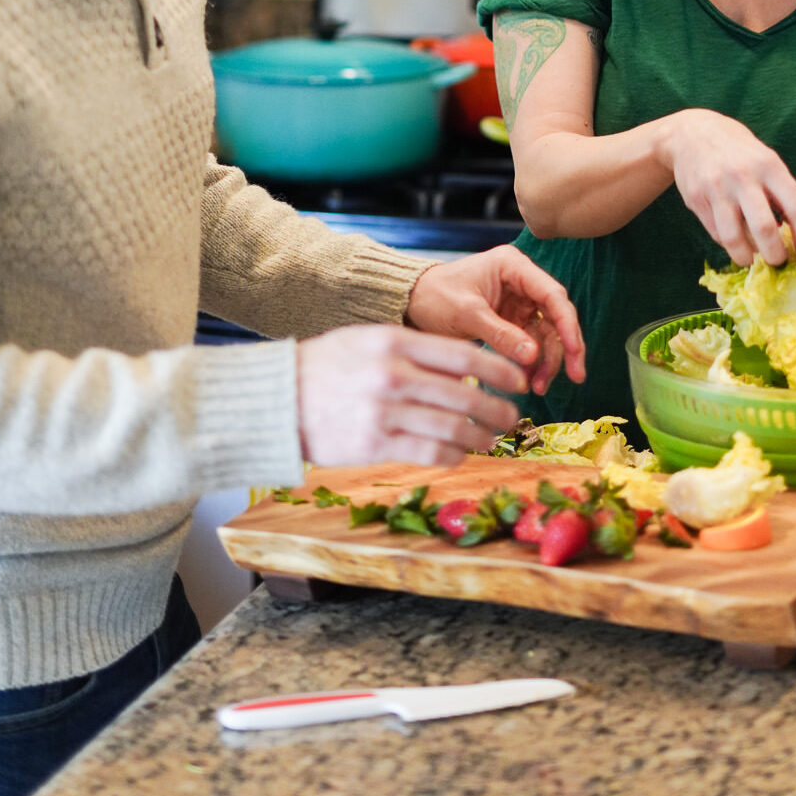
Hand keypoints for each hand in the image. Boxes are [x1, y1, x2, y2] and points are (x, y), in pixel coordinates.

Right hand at [295, 325, 526, 466]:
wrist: (279, 399)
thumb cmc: (327, 366)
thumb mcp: (367, 339)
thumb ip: (414, 348)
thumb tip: (465, 362)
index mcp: (394, 343)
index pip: (463, 356)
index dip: (498, 370)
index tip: (516, 379)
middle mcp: (392, 376)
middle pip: (465, 396)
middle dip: (498, 409)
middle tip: (512, 416)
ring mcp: (384, 414)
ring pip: (453, 429)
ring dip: (481, 437)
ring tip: (491, 439)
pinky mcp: (375, 446)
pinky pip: (430, 453)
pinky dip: (454, 455)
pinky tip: (460, 454)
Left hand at [404, 246, 586, 394]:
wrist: (411, 303)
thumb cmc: (434, 296)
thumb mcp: (466, 314)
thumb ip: (500, 333)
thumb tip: (533, 356)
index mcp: (513, 267)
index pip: (552, 294)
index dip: (567, 323)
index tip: (575, 351)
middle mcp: (521, 282)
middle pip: (556, 316)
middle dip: (565, 347)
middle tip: (576, 376)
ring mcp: (518, 302)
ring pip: (547, 333)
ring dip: (548, 360)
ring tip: (539, 386)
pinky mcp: (511, 321)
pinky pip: (531, 343)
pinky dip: (533, 362)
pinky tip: (530, 380)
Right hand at [664, 109, 795, 266]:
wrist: (692, 134)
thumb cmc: (738, 152)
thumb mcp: (765, 160)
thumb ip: (780, 192)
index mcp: (769, 166)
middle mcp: (743, 177)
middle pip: (765, 229)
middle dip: (776, 255)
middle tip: (779, 262)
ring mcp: (717, 189)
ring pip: (735, 238)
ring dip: (748, 257)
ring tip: (754, 260)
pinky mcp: (697, 200)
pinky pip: (717, 233)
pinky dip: (729, 243)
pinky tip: (735, 240)